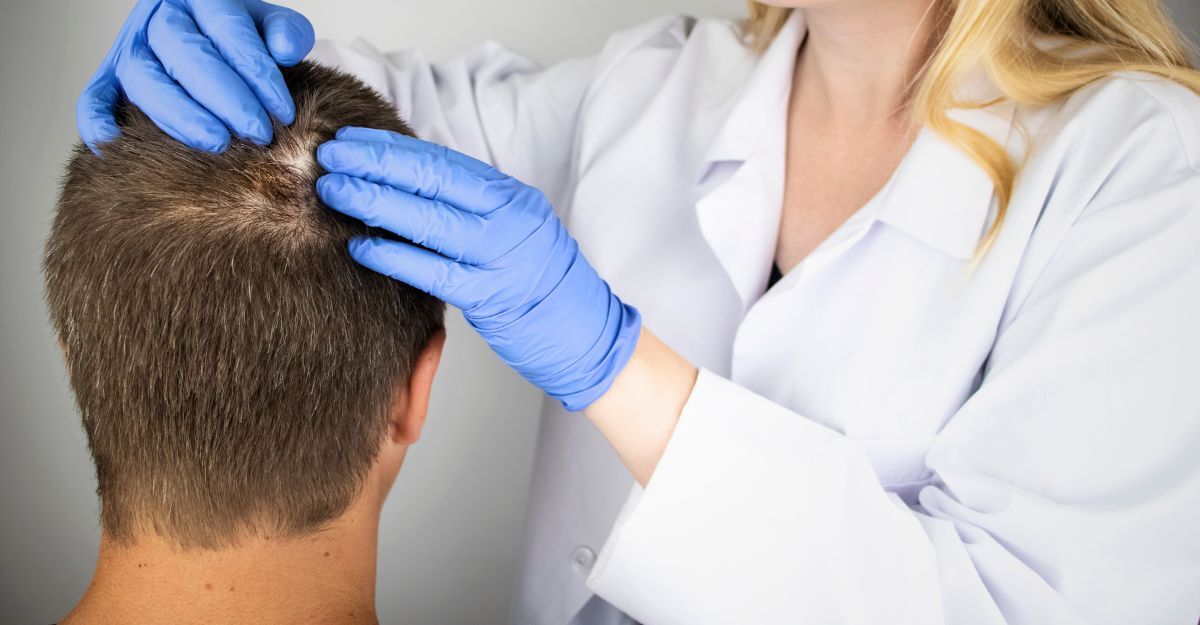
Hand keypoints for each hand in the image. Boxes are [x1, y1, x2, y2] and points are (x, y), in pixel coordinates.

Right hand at [78, 0, 314, 153]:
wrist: (209, 39)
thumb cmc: (242, 39)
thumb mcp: (269, 25)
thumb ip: (286, 31)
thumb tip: (284, 50)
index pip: (227, 29)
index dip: (257, 73)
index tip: (283, 112)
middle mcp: (157, 19)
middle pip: (184, 54)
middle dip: (225, 98)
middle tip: (257, 132)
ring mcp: (129, 49)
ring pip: (143, 78)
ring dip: (180, 114)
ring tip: (218, 143)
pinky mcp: (109, 79)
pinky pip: (94, 97)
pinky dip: (98, 121)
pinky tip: (115, 145)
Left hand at [316, 127, 642, 411]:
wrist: (588, 334)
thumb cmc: (544, 285)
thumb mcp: (516, 231)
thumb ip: (472, 210)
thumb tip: (408, 188)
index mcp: (512, 197)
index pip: (443, 162)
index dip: (392, 148)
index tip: (351, 140)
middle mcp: (510, 218)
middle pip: (432, 181)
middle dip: (375, 164)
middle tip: (330, 156)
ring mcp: (502, 256)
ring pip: (428, 220)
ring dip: (375, 202)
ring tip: (334, 192)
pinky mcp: (492, 296)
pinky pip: (434, 271)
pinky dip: (395, 256)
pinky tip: (361, 247)